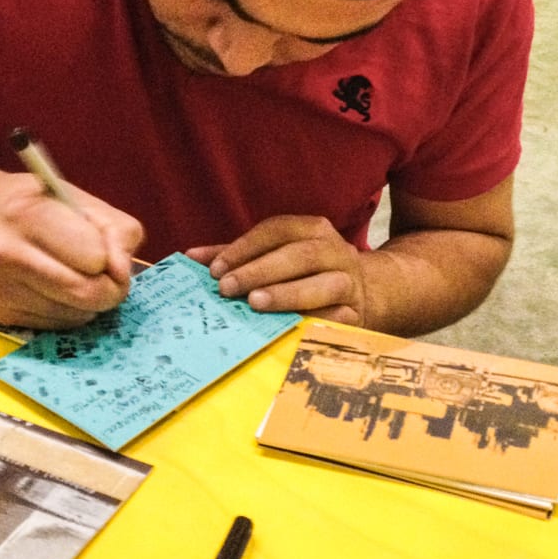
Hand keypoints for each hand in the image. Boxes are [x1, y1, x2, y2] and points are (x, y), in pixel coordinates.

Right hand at [0, 171, 142, 328]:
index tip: (105, 250)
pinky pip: (59, 324)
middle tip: (106, 275)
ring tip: (73, 274)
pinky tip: (54, 287)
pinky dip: (69, 310)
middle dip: (109, 288)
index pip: (95, 258)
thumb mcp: (85, 202)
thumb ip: (118, 233)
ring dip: (89, 301)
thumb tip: (120, 275)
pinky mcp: (0, 313)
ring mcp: (0, 288)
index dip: (111, 258)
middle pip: (86, 294)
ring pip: (76, 315)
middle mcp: (7, 253)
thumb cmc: (41, 206)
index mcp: (29, 216)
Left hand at [186, 215, 366, 324]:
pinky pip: (337, 317)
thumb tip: (191, 257)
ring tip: (255, 303)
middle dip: (261, 270)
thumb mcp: (275, 258)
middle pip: (300, 255)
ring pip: (325, 284)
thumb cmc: (307, 275)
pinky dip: (314, 321)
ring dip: (288, 293)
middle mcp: (337, 251)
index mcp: (313, 230)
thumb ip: (237, 256)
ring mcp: (350, 282)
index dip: (245, 247)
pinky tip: (290, 328)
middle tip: (228, 288)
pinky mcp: (357, 314)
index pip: (277, 230)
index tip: (216, 269)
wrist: (366, 295)